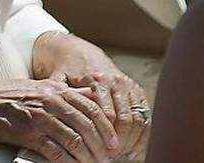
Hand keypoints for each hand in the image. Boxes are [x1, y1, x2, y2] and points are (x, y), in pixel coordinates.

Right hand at [0, 78, 117, 162]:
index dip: (107, 127)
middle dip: (102, 145)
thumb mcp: (37, 85)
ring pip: (75, 140)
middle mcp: (49, 101)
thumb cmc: (3, 95)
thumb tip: (90, 96)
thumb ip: (64, 90)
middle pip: (88, 125)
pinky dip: (68, 162)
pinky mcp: (27, 133)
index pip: (91, 108)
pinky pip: (55, 151)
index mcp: (54, 89)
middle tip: (108, 157)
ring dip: (88, 156)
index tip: (113, 141)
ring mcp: (39, 117)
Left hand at [33, 32, 149, 159]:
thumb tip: (61, 120)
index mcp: (96, 79)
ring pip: (139, 118)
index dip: (105, 135)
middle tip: (114, 157)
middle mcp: (116, 81)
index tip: (102, 151)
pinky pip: (145, 114)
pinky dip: (143, 133)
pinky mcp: (136, 90)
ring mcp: (128, 85)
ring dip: (134, 139)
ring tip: (125, 155)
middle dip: (121, 141)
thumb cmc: (65, 69)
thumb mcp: (57, 80)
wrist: (78, 51)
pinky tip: (135, 147)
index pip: (107, 114)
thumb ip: (61, 98)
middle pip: (126, 119)